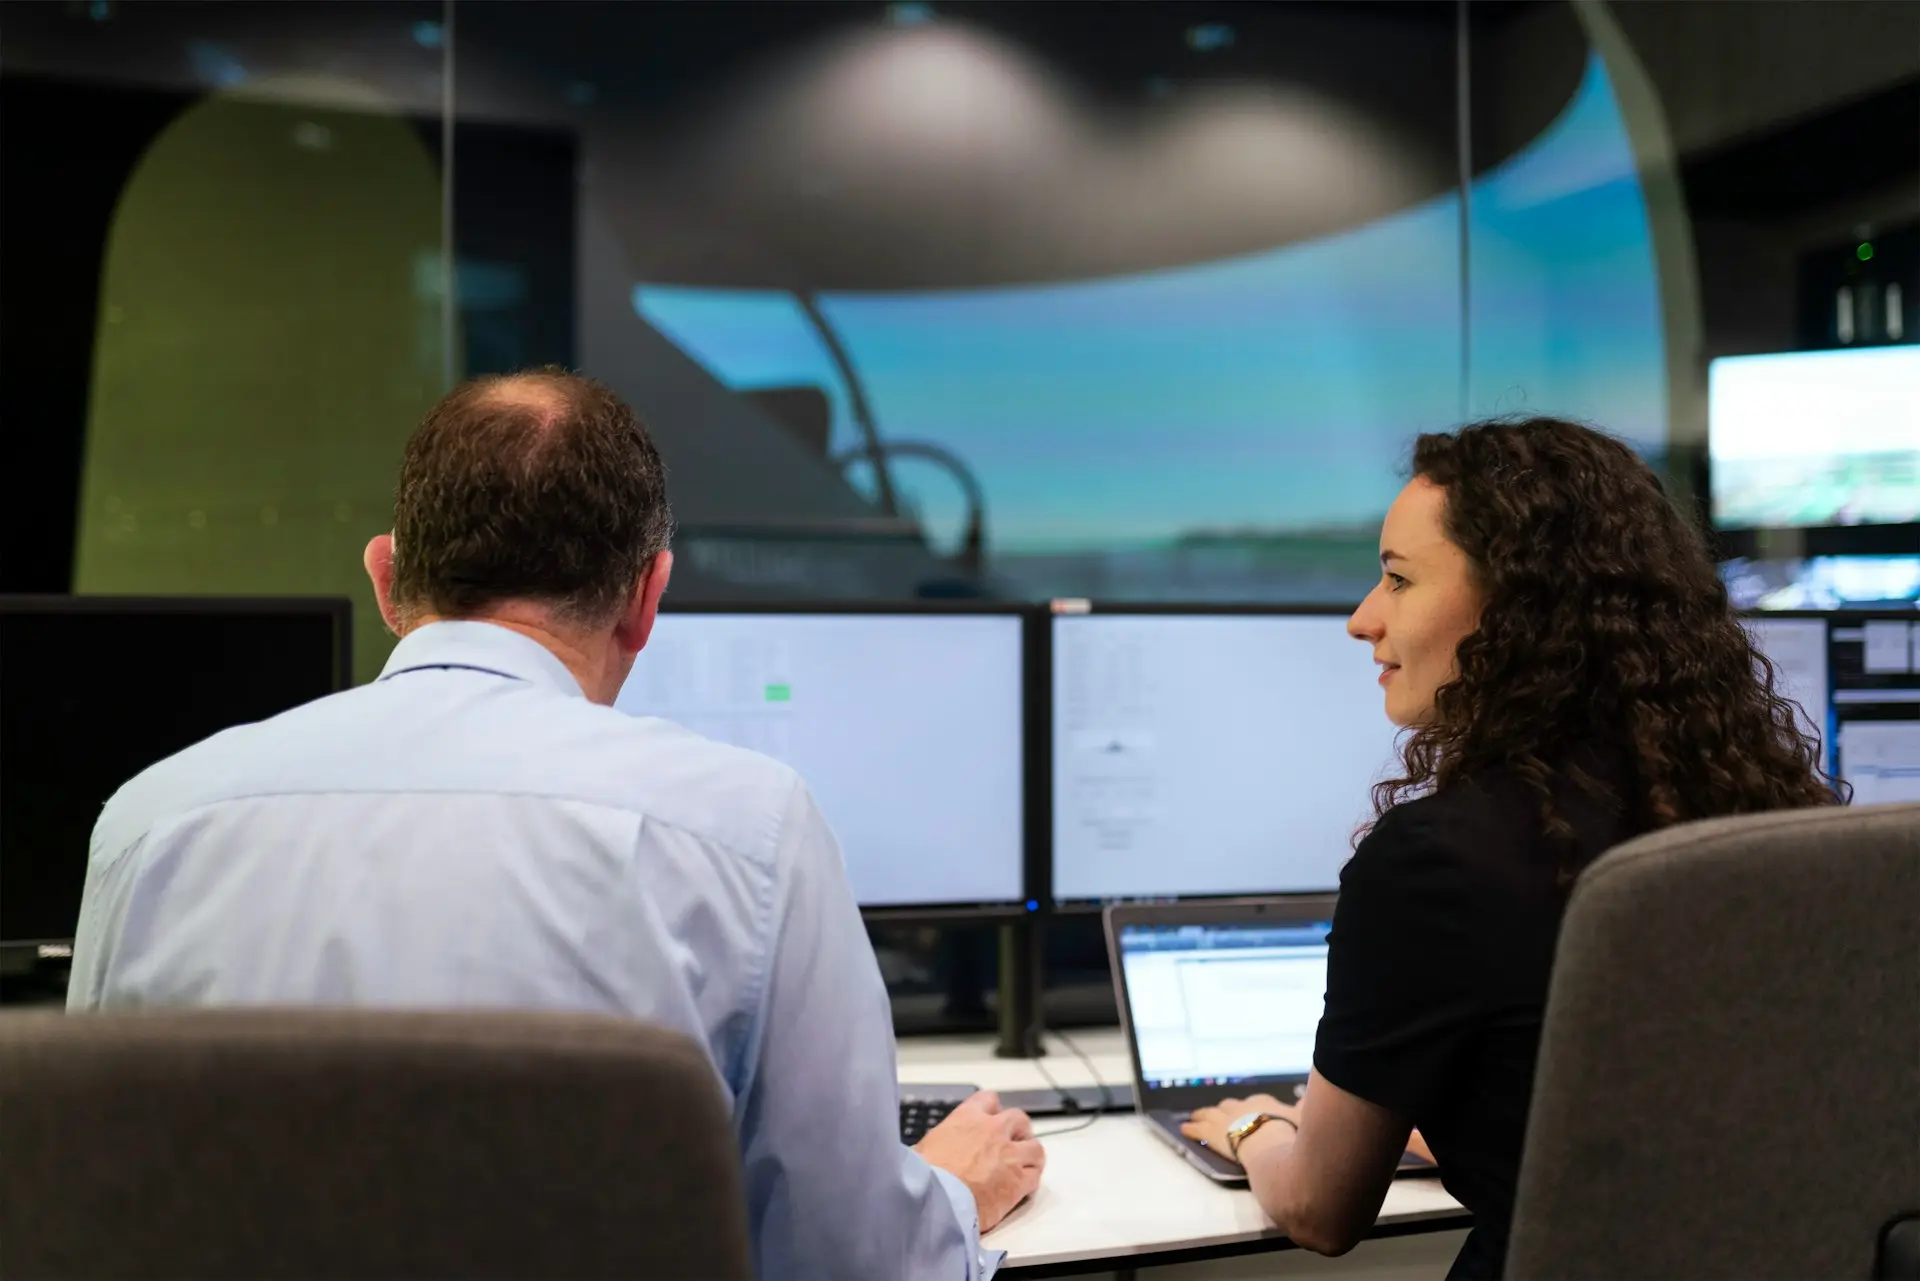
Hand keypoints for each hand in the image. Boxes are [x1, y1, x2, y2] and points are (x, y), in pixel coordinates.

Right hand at [913, 1090, 1045, 1231]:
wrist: (936, 1198)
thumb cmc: (924, 1174)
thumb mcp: (925, 1146)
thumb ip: (940, 1142)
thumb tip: (933, 1151)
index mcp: (968, 1117)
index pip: (989, 1100)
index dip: (992, 1111)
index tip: (991, 1120)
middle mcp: (993, 1130)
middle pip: (1019, 1120)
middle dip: (1017, 1131)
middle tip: (1011, 1144)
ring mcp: (1010, 1155)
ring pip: (1035, 1147)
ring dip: (1030, 1155)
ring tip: (1023, 1166)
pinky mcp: (1018, 1181)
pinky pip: (1035, 1175)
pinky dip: (1031, 1180)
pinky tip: (1022, 1188)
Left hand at [1180, 1094, 1299, 1163]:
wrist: (1271, 1142)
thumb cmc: (1290, 1131)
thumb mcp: (1303, 1117)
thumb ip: (1304, 1107)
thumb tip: (1307, 1098)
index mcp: (1263, 1102)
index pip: (1253, 1102)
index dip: (1247, 1107)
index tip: (1246, 1110)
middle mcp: (1242, 1107)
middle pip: (1228, 1106)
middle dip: (1222, 1110)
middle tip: (1217, 1113)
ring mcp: (1226, 1119)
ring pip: (1210, 1114)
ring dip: (1201, 1115)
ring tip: (1194, 1117)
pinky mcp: (1214, 1134)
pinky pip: (1199, 1130)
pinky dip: (1191, 1129)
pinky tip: (1184, 1129)